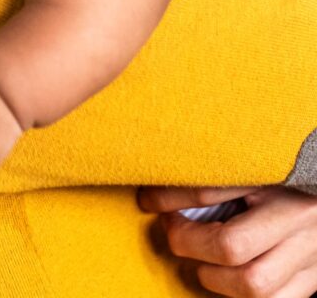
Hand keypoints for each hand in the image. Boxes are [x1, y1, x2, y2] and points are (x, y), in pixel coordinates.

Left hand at [139, 185, 316, 295]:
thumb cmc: (280, 172)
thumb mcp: (250, 163)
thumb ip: (212, 175)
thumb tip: (155, 191)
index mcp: (276, 180)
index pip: (210, 191)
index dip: (170, 199)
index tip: (149, 201)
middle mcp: (297, 218)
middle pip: (232, 247)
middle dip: (191, 245)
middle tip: (177, 234)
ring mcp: (311, 254)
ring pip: (255, 286)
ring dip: (216, 280)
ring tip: (202, 264)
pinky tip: (228, 281)